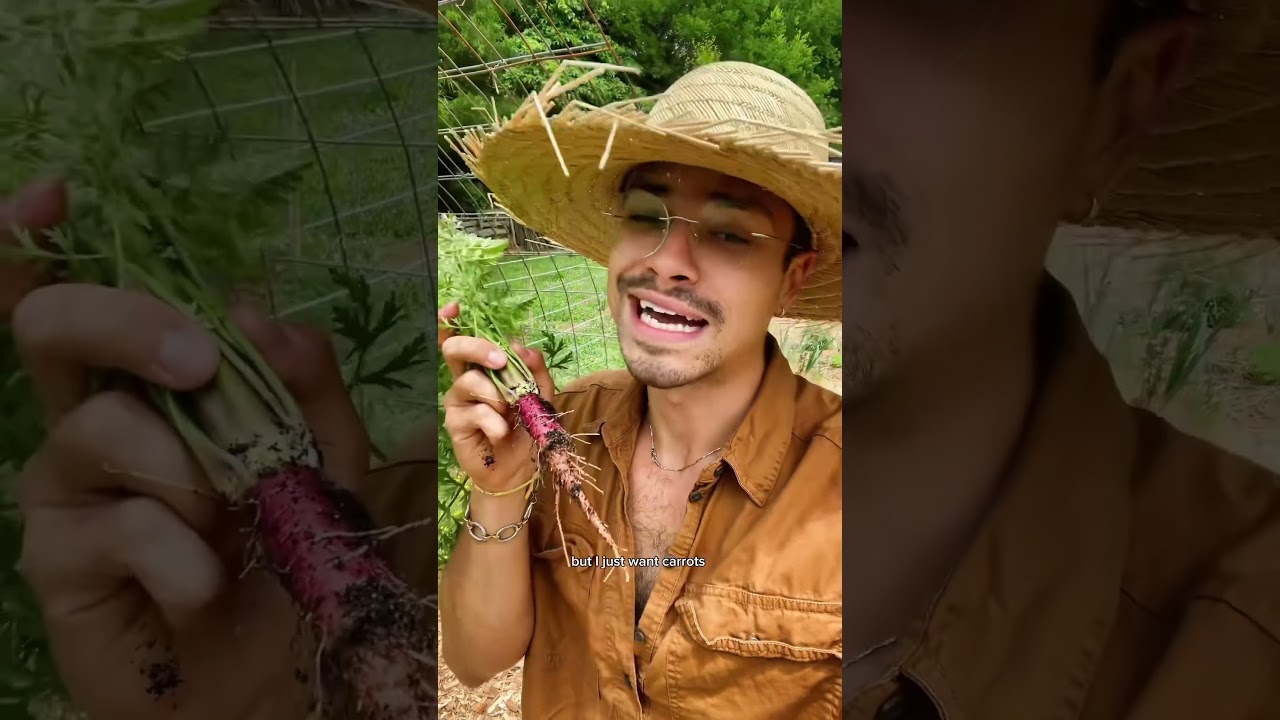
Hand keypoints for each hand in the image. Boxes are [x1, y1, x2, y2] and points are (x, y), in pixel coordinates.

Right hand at [3, 182, 371, 719]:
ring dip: (193, 472)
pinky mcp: (56, 558)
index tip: (55, 194)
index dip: (44, 240)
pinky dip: (187, 555)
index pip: (84, 296)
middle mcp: (93, 418)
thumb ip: (305, 384)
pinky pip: (121, 525)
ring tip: (235, 523)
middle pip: (54, 325)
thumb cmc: (293, 550)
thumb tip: (253, 311)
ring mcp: (65, 486)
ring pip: (100, 424)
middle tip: (198, 365)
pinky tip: (207, 587)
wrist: (275, 669)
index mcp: (152, 383)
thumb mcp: (327, 459)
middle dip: (128, 322)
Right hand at [438, 301, 555, 492]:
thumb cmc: (526, 429)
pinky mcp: (455, 423)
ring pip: (469, 381)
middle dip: (477, 348)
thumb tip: (522, 346)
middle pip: (453, 349)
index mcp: (484, 368)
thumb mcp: (541, 397)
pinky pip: (475, 412)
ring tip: (510, 414)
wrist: (519, 468)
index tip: (455, 307)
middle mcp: (466, 379)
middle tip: (499, 361)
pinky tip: (501, 433)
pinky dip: (495, 422)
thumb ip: (536, 371)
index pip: (462, 339)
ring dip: (497, 396)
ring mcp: (457, 400)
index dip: (451, 321)